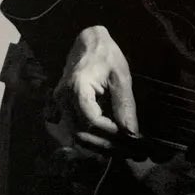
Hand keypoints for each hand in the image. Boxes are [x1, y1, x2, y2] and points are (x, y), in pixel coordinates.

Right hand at [52, 25, 139, 152]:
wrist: (88, 42)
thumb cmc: (106, 55)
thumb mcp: (121, 76)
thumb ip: (125, 104)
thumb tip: (131, 132)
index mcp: (77, 88)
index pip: (91, 120)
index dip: (111, 133)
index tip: (132, 139)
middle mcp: (63, 99)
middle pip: (81, 134)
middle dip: (108, 146)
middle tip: (133, 152)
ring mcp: (60, 104)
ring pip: (77, 136)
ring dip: (100, 147)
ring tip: (125, 151)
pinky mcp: (64, 108)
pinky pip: (76, 130)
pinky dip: (93, 139)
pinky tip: (111, 143)